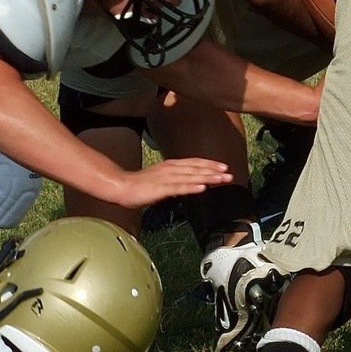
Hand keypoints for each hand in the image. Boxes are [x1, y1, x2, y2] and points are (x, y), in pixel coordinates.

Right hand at [114, 157, 232, 207]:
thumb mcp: (161, 179)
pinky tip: (202, 188)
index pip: (194, 163)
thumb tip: (187, 183)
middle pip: (196, 168)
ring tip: (222, 179)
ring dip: (208, 178)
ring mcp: (166, 178)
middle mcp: (171, 168)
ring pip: (191, 177)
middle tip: (229, 173)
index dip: (210, 164)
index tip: (224, 166)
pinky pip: (179, 188)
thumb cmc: (140, 185)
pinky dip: (192, 187)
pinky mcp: (161, 188)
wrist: (121, 186)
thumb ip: (174, 179)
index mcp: (171, 165)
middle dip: (214, 171)